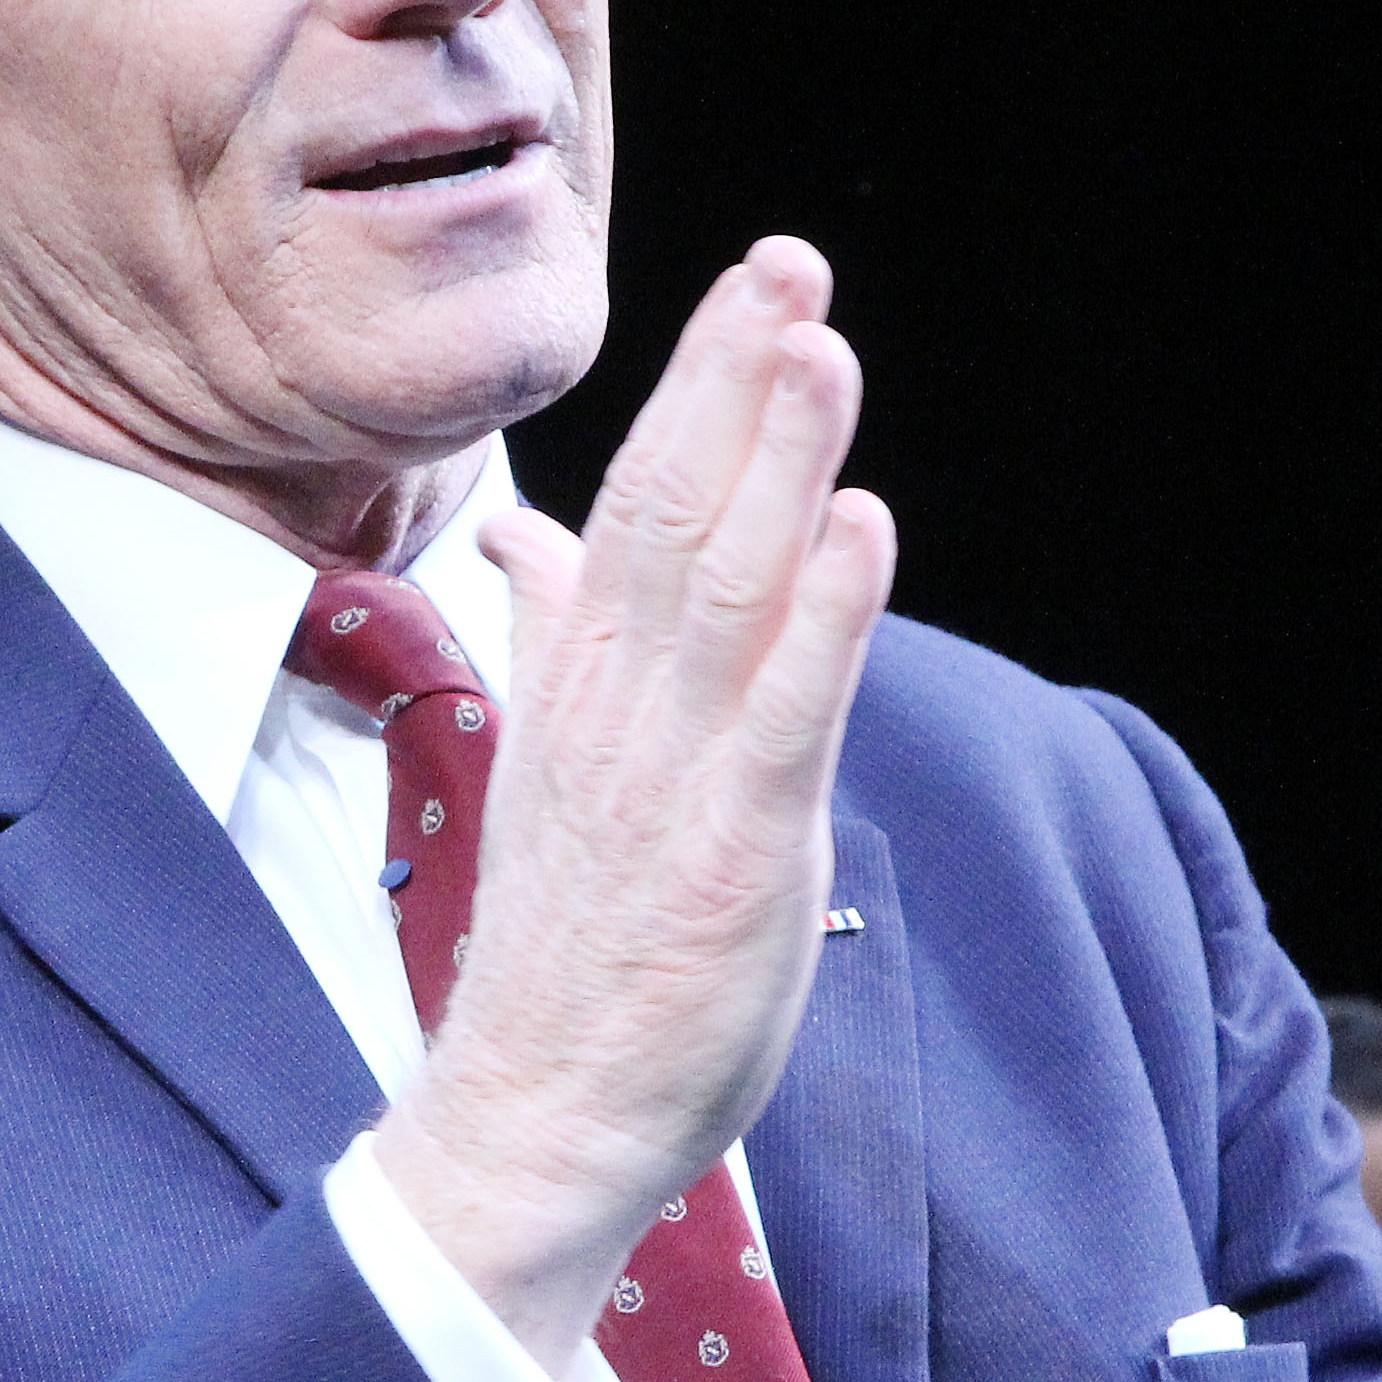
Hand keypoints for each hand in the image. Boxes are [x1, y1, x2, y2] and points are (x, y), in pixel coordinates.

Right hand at [374, 239, 897, 1367]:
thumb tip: (525, 537)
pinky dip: (820, 614)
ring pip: (725, 587)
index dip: (702, 383)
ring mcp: (673, 776)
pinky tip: (856, 527)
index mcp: (585, 683)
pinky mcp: (730, 851)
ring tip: (819, 348)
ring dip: (777, 461)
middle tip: (790, 263)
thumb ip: (554, 639)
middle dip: (735, 380)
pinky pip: (781, 713)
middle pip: (674, 510)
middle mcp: (621, 707)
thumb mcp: (551, 767)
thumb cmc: (568, 952)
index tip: (758, 280)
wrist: (531, 1119)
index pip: (640, 499)